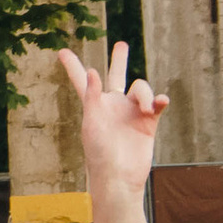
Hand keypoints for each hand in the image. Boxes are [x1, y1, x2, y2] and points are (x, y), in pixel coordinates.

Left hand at [60, 42, 165, 204]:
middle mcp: (113, 105)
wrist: (120, 177)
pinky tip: (161, 102)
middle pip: (116, 76)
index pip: (81, 81)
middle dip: (119, 61)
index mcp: (94, 105)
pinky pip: (156, 103)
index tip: (62, 52)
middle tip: (122, 45)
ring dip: (145, 94)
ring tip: (146, 109)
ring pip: (140, 88)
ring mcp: (131, 113)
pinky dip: (159, 100)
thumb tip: (93, 70)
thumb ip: (92, 96)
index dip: (72, 66)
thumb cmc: (99, 153)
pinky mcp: (148, 122)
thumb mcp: (92, 123)